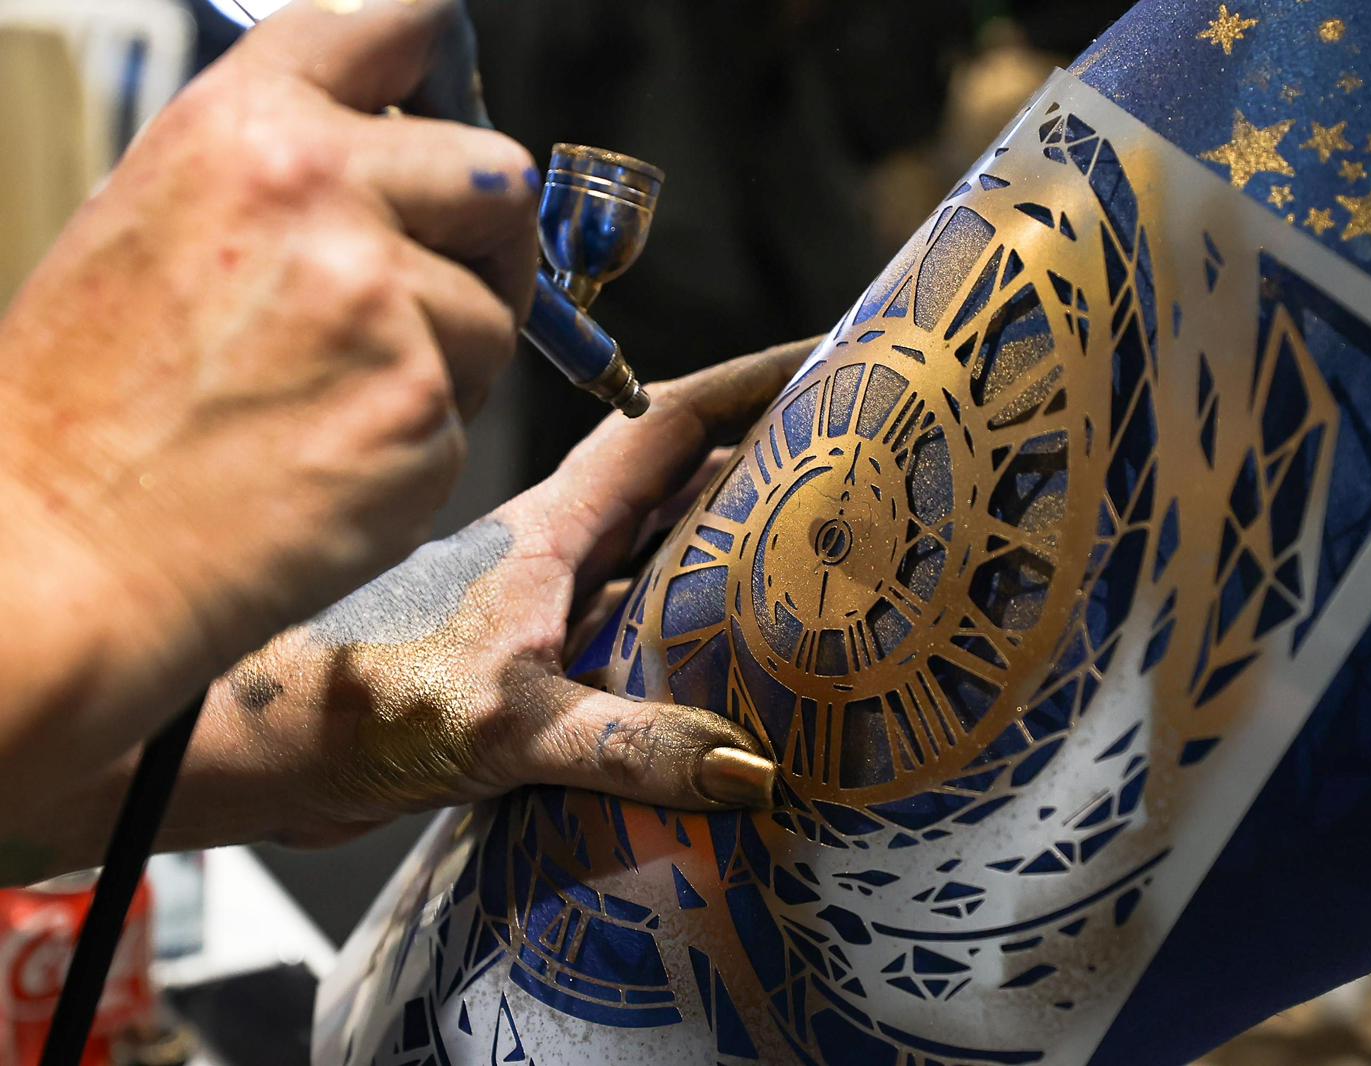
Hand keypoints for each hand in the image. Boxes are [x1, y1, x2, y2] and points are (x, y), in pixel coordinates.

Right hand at [0, 0, 536, 787]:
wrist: (66, 548)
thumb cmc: (94, 398)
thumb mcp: (160, 219)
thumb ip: (286, 168)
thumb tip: (400, 150)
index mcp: (246, 126)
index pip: (398, 26)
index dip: (437, 64)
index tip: (446, 97)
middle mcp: (323, 192)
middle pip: (497, 174)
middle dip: (486, 236)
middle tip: (434, 286)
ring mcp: (381, 303)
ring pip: (494, 310)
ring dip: (448, 353)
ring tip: (333, 395)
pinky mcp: (418, 407)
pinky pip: (470, 409)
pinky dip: (422, 435)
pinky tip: (330, 454)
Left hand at [134, 339, 814, 856]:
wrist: (246, 747)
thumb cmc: (348, 698)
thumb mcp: (503, 717)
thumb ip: (627, 741)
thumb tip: (747, 765)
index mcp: (553, 522)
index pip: (674, 423)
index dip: (754, 383)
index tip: (831, 355)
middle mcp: (555, 549)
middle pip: (684, 487)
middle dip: (770, 466)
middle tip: (861, 470)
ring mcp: (542, 608)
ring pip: (662, 563)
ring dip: (734, 558)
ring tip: (829, 569)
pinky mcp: (525, 670)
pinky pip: (635, 641)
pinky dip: (690, 649)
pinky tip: (737, 686)